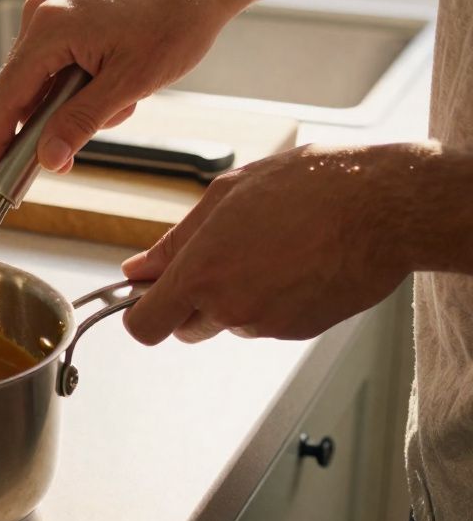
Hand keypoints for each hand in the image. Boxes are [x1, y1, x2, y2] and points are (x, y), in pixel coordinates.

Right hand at [0, 0, 242, 177]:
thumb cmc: (173, 24)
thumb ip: (81, 122)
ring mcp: (49, 16)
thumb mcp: (129, 83)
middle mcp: (39, 18)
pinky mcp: (62, 19)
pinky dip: (78, 89)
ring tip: (121, 101)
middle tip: (72, 155)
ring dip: (72, 107)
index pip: (5, 98)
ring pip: (41, 85)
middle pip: (19, 93)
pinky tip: (113, 84)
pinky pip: (54, 69)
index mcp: (49, 29)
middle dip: (48, 126)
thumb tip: (47, 160)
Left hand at [120, 144, 421, 344]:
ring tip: (270, 247)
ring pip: (230, 321)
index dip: (139, 313)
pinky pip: (267, 322)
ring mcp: (267, 325)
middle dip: (189, 303)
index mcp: (201, 273)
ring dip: (236, 295)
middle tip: (217, 258)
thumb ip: (174, 242)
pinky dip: (272, 299)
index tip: (146, 296)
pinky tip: (295, 261)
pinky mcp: (300, 332)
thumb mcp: (225, 197)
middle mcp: (230, 308)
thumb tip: (136, 271)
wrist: (384, 206)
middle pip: (184, 328)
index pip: (145, 326)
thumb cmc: (307, 188)